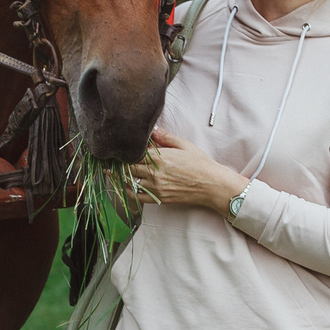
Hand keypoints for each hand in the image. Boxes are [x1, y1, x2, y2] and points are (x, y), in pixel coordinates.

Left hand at [130, 126, 250, 212]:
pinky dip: (129, 191)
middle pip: (128, 168)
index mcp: (159, 158)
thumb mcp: (184, 145)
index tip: (123, 149)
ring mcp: (156, 188)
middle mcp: (154, 174)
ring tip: (119, 171)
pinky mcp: (159, 198)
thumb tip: (152, 131)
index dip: (127, 151)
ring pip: (130, 182)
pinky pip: (137, 196)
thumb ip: (166, 137)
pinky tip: (127, 186)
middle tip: (118, 159)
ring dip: (124, 176)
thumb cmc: (200, 164)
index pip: (133, 154)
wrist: (212, 184)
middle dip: (122, 163)